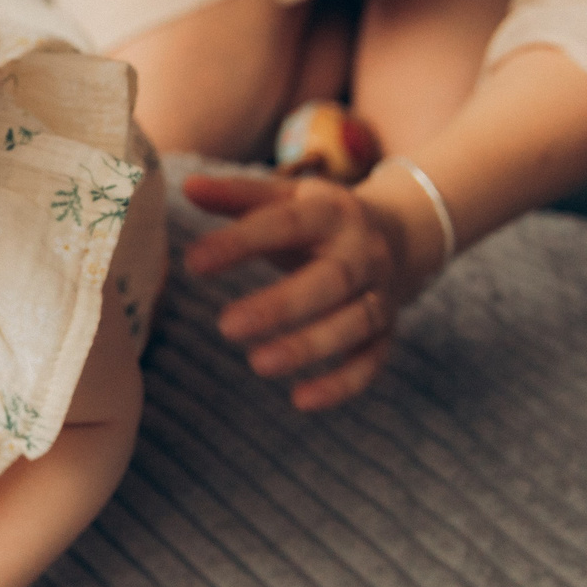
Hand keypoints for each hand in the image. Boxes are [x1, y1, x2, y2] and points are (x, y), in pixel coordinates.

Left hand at [180, 171, 432, 410]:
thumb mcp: (285, 197)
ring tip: (259, 363)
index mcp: (331, 212)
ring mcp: (380, 293)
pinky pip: (372, 361)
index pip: (285, 225)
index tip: (193, 263)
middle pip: (329, 280)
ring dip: (309, 346)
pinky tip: (302, 400)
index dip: (240, 243)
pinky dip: (342, 384)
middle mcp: (362, 252)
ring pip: (354, 324)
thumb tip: (188, 187)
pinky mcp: (386, 331)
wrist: (399, 232)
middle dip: (281, 305)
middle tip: (227, 326)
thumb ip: (236, 196)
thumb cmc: (318, 217)